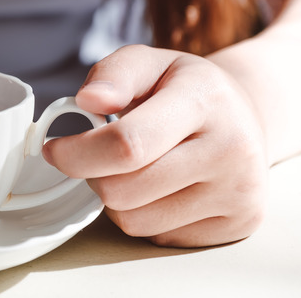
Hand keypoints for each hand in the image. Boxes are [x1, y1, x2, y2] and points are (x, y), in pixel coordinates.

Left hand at [43, 44, 267, 247]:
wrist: (247, 117)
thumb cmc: (184, 90)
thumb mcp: (149, 63)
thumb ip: (113, 74)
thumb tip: (87, 101)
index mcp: (204, 100)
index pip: (127, 144)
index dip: (78, 154)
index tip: (54, 150)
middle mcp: (231, 149)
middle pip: (123, 190)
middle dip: (94, 175)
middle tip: (100, 157)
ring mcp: (238, 191)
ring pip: (135, 221)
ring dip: (117, 199)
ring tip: (135, 170)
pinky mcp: (238, 224)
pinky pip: (158, 237)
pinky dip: (144, 216)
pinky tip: (160, 189)